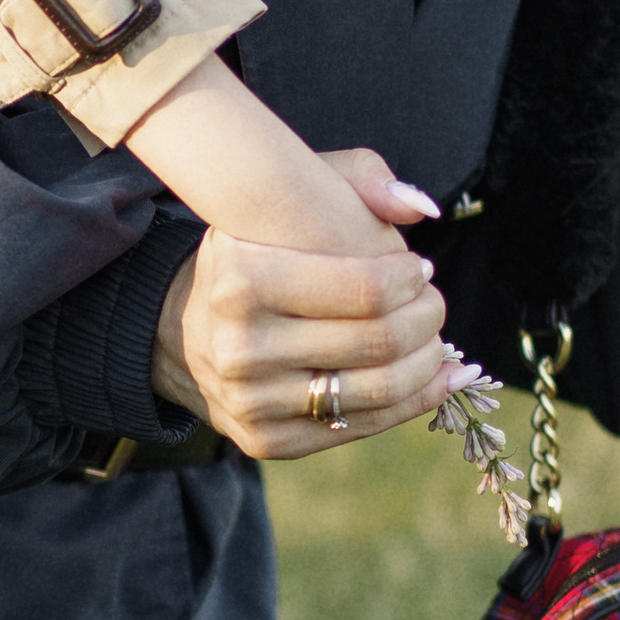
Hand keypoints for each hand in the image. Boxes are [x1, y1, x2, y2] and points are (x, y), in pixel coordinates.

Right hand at [150, 149, 459, 458]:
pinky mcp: (264, 440)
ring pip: (378, 390)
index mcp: (241, 279)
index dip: (411, 280)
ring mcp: (250, 400)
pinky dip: (413, 403)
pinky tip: (436, 379)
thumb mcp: (288, 198)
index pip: (366, 289)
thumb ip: (359, 179)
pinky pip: (362, 427)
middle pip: (378, 341)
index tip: (420, 270)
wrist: (182, 328)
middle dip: (427, 320)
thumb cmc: (256, 254)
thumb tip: (421, 210)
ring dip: (427, 364)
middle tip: (433, 304)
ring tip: (437, 340)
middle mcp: (239, 346)